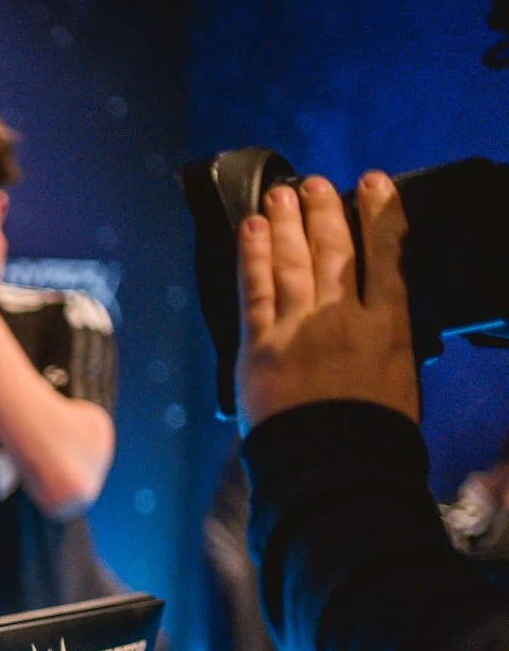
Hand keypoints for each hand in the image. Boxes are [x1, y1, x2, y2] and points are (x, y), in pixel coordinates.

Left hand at [236, 172, 417, 432]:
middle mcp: (345, 317)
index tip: (373, 183)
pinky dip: (252, 254)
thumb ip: (387, 341)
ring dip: (285, 222)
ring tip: (281, 194)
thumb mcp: (400, 380)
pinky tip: (250, 227)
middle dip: (324, 211)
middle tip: (314, 183)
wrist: (331, 466)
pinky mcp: (260, 345)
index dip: (379, 214)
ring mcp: (299, 328)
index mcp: (389, 326)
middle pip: (335, 250)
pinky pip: (254, 288)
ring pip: (292, 261)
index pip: (387, 255)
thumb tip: (377, 318)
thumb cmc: (371, 435)